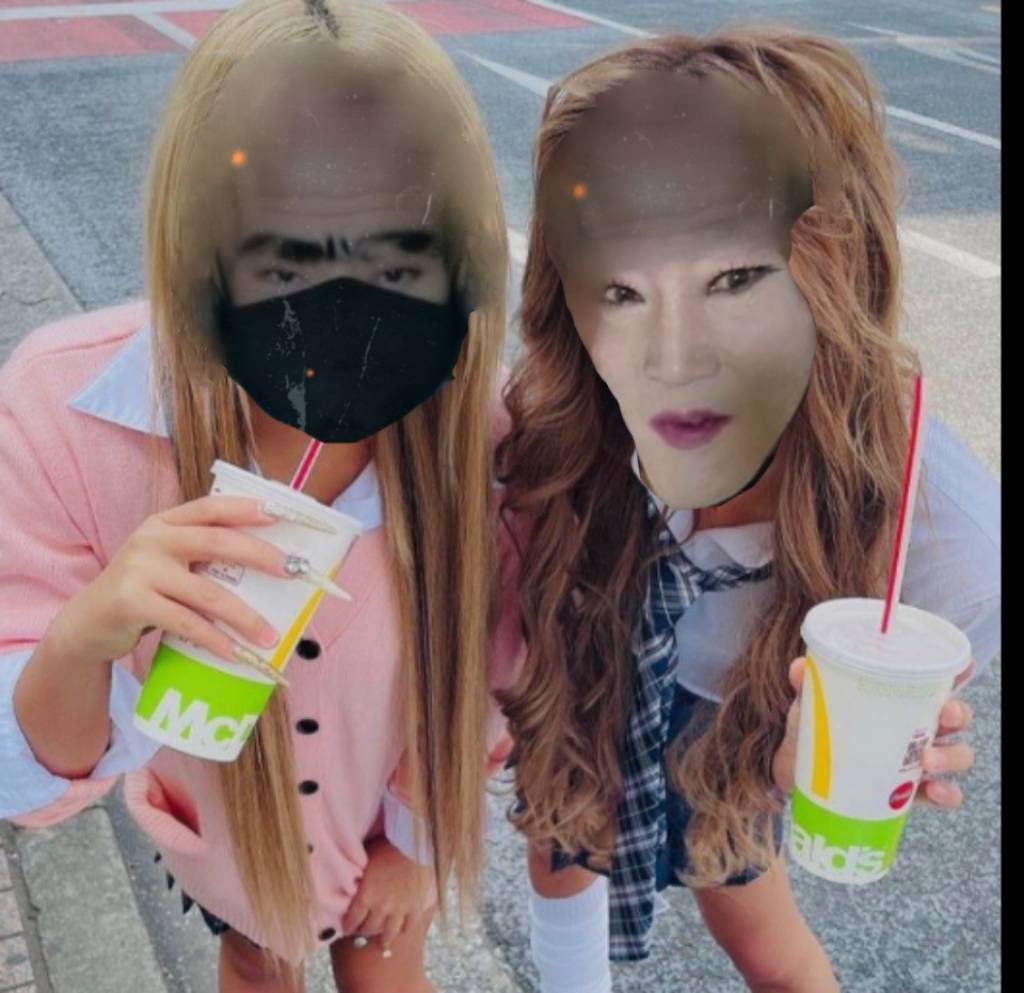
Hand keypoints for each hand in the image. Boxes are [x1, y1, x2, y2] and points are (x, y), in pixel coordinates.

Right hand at [54, 495, 298, 667]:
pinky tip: (235, 653)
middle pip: (216, 542)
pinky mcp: (133, 603)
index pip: (209, 507)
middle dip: (260, 556)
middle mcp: (152, 540)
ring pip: (207, 593)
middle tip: (292, 572)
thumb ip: (199, 555)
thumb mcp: (165, 561)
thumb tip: (267, 567)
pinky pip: (186, 623)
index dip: (244, 508)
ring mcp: (140, 570)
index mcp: (164, 523)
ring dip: (245, 617)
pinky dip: (215, 640)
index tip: (278, 513)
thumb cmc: (142, 590)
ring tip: (271, 636)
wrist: (87, 623)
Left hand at [341, 837, 435, 955]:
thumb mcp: (366, 858)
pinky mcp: (415, 907)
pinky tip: (402, 928)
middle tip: (363, 931)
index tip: (348, 927)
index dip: (348, 926)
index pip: (352, 920)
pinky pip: (409, 926)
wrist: (414, 843)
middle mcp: (381, 907)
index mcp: (366, 895)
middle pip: (369, 929)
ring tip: (383, 942)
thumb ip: (358, 874)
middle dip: (364, 931)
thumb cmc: (387, 845)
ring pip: (389, 934)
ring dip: (384, 939)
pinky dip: (405, 928)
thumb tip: (347, 878)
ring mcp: (400, 909)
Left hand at [771, 658, 975, 809]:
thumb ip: (806, 684)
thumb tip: (799, 668)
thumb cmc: (812, 727)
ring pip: (957, 755)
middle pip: (956, 717)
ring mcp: (916, 761)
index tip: (964, 664)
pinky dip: (946, 794)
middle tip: (944, 716)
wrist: (796, 770)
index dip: (956, 672)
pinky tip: (933, 791)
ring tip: (928, 760)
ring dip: (952, 756)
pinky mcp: (909, 792)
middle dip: (958, 713)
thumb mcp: (808, 702)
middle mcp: (915, 728)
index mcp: (897, 700)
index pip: (935, 681)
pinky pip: (942, 795)